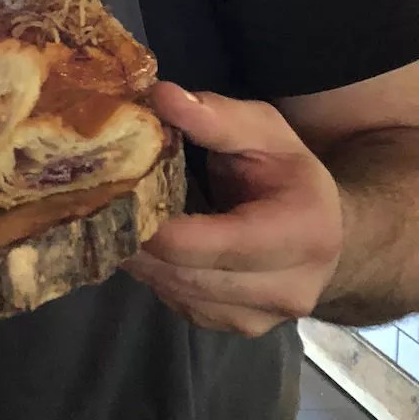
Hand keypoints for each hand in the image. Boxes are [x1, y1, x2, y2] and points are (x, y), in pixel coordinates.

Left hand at [123, 82, 342, 337]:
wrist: (327, 230)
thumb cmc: (288, 171)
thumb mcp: (263, 129)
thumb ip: (215, 115)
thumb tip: (161, 96)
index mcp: (301, 234)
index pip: (209, 243)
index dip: (153, 222)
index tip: (112, 190)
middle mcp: (288, 289)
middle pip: (187, 275)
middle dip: (135, 242)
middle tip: (93, 205)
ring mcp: (263, 317)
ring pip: (179, 295)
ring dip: (138, 261)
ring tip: (107, 219)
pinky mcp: (238, 326)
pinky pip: (182, 305)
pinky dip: (154, 275)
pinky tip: (136, 242)